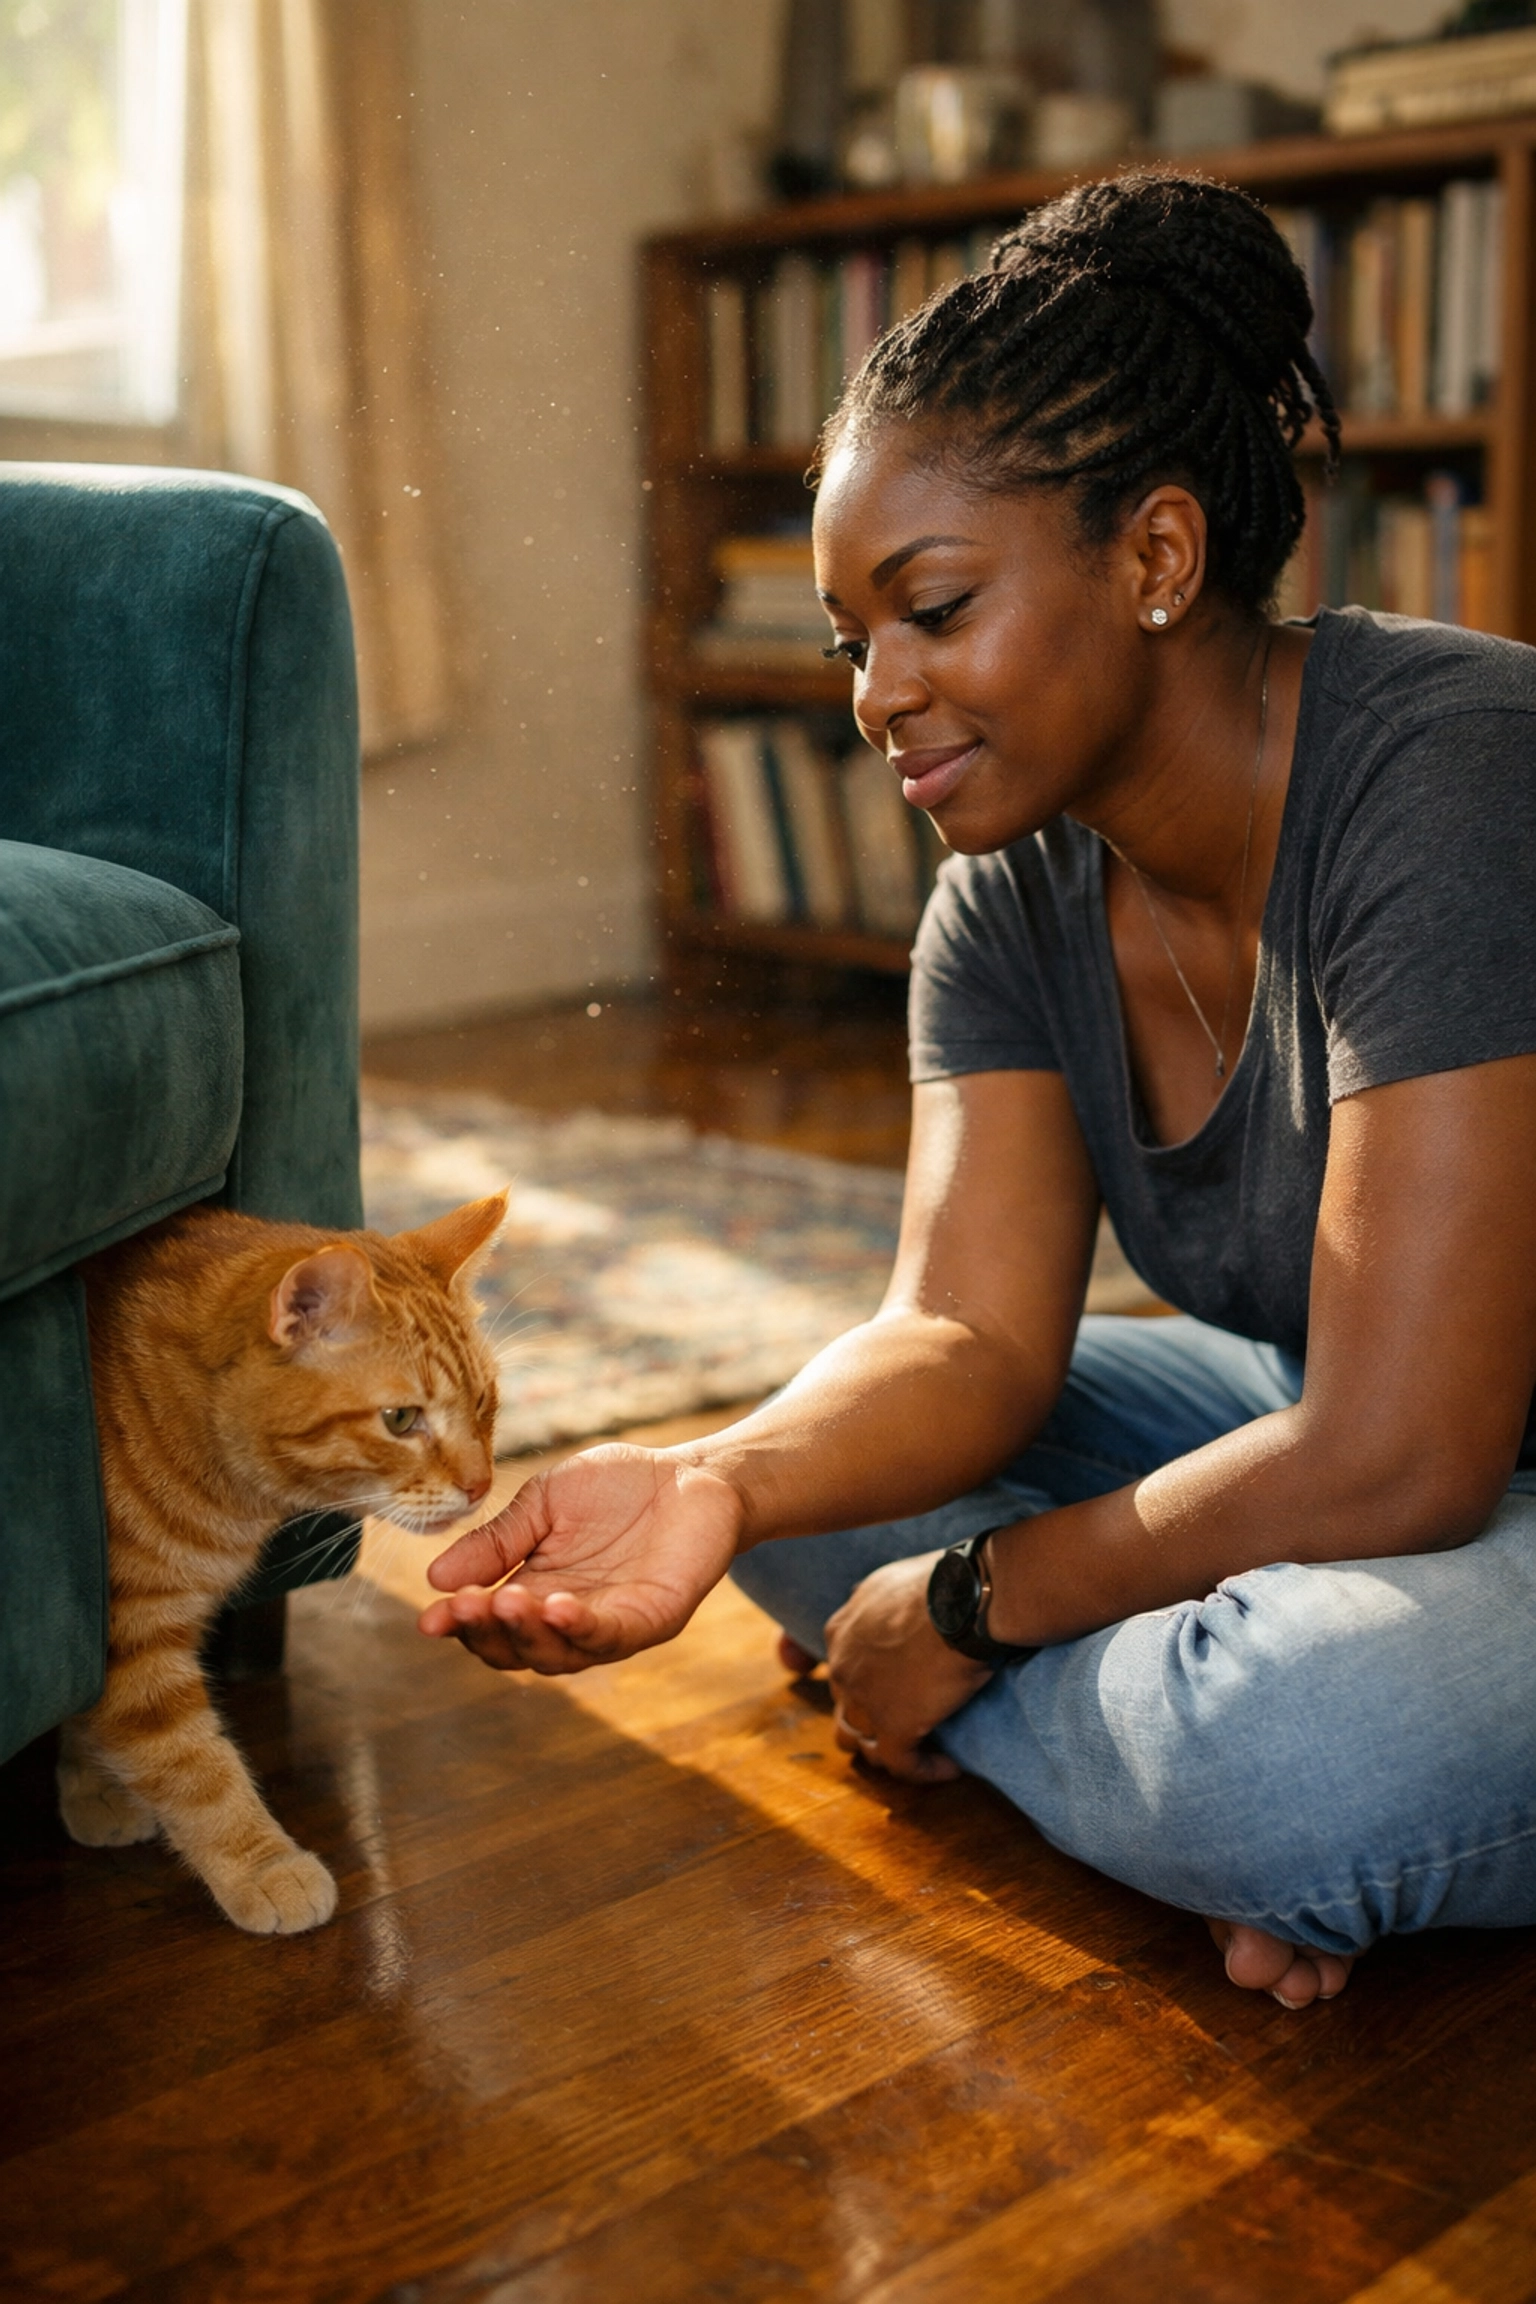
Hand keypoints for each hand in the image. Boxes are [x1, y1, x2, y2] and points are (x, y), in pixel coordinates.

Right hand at [417, 1443, 742, 1673]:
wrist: (691, 1472)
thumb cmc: (617, 1487)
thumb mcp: (542, 1504)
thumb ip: (497, 1541)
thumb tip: (436, 1579)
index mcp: (535, 1591)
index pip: (490, 1626)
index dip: (459, 1626)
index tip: (428, 1620)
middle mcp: (569, 1618)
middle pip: (518, 1650)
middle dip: (486, 1634)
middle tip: (464, 1609)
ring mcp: (611, 1625)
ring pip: (560, 1653)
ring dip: (528, 1633)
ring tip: (503, 1603)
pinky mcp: (653, 1619)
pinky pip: (611, 1635)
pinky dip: (580, 1626)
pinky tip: (556, 1604)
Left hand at [823, 1552, 992, 1783]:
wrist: (963, 1600)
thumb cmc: (940, 1582)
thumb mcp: (891, 1580)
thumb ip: (874, 1602)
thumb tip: (873, 1606)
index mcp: (840, 1632)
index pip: (842, 1671)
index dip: (864, 1685)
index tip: (894, 1690)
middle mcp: (842, 1667)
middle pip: (847, 1708)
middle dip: (873, 1718)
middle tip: (910, 1721)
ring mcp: (863, 1700)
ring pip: (862, 1742)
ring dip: (889, 1749)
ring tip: (923, 1749)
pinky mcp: (893, 1728)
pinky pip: (903, 1765)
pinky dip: (925, 1770)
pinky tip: (951, 1767)